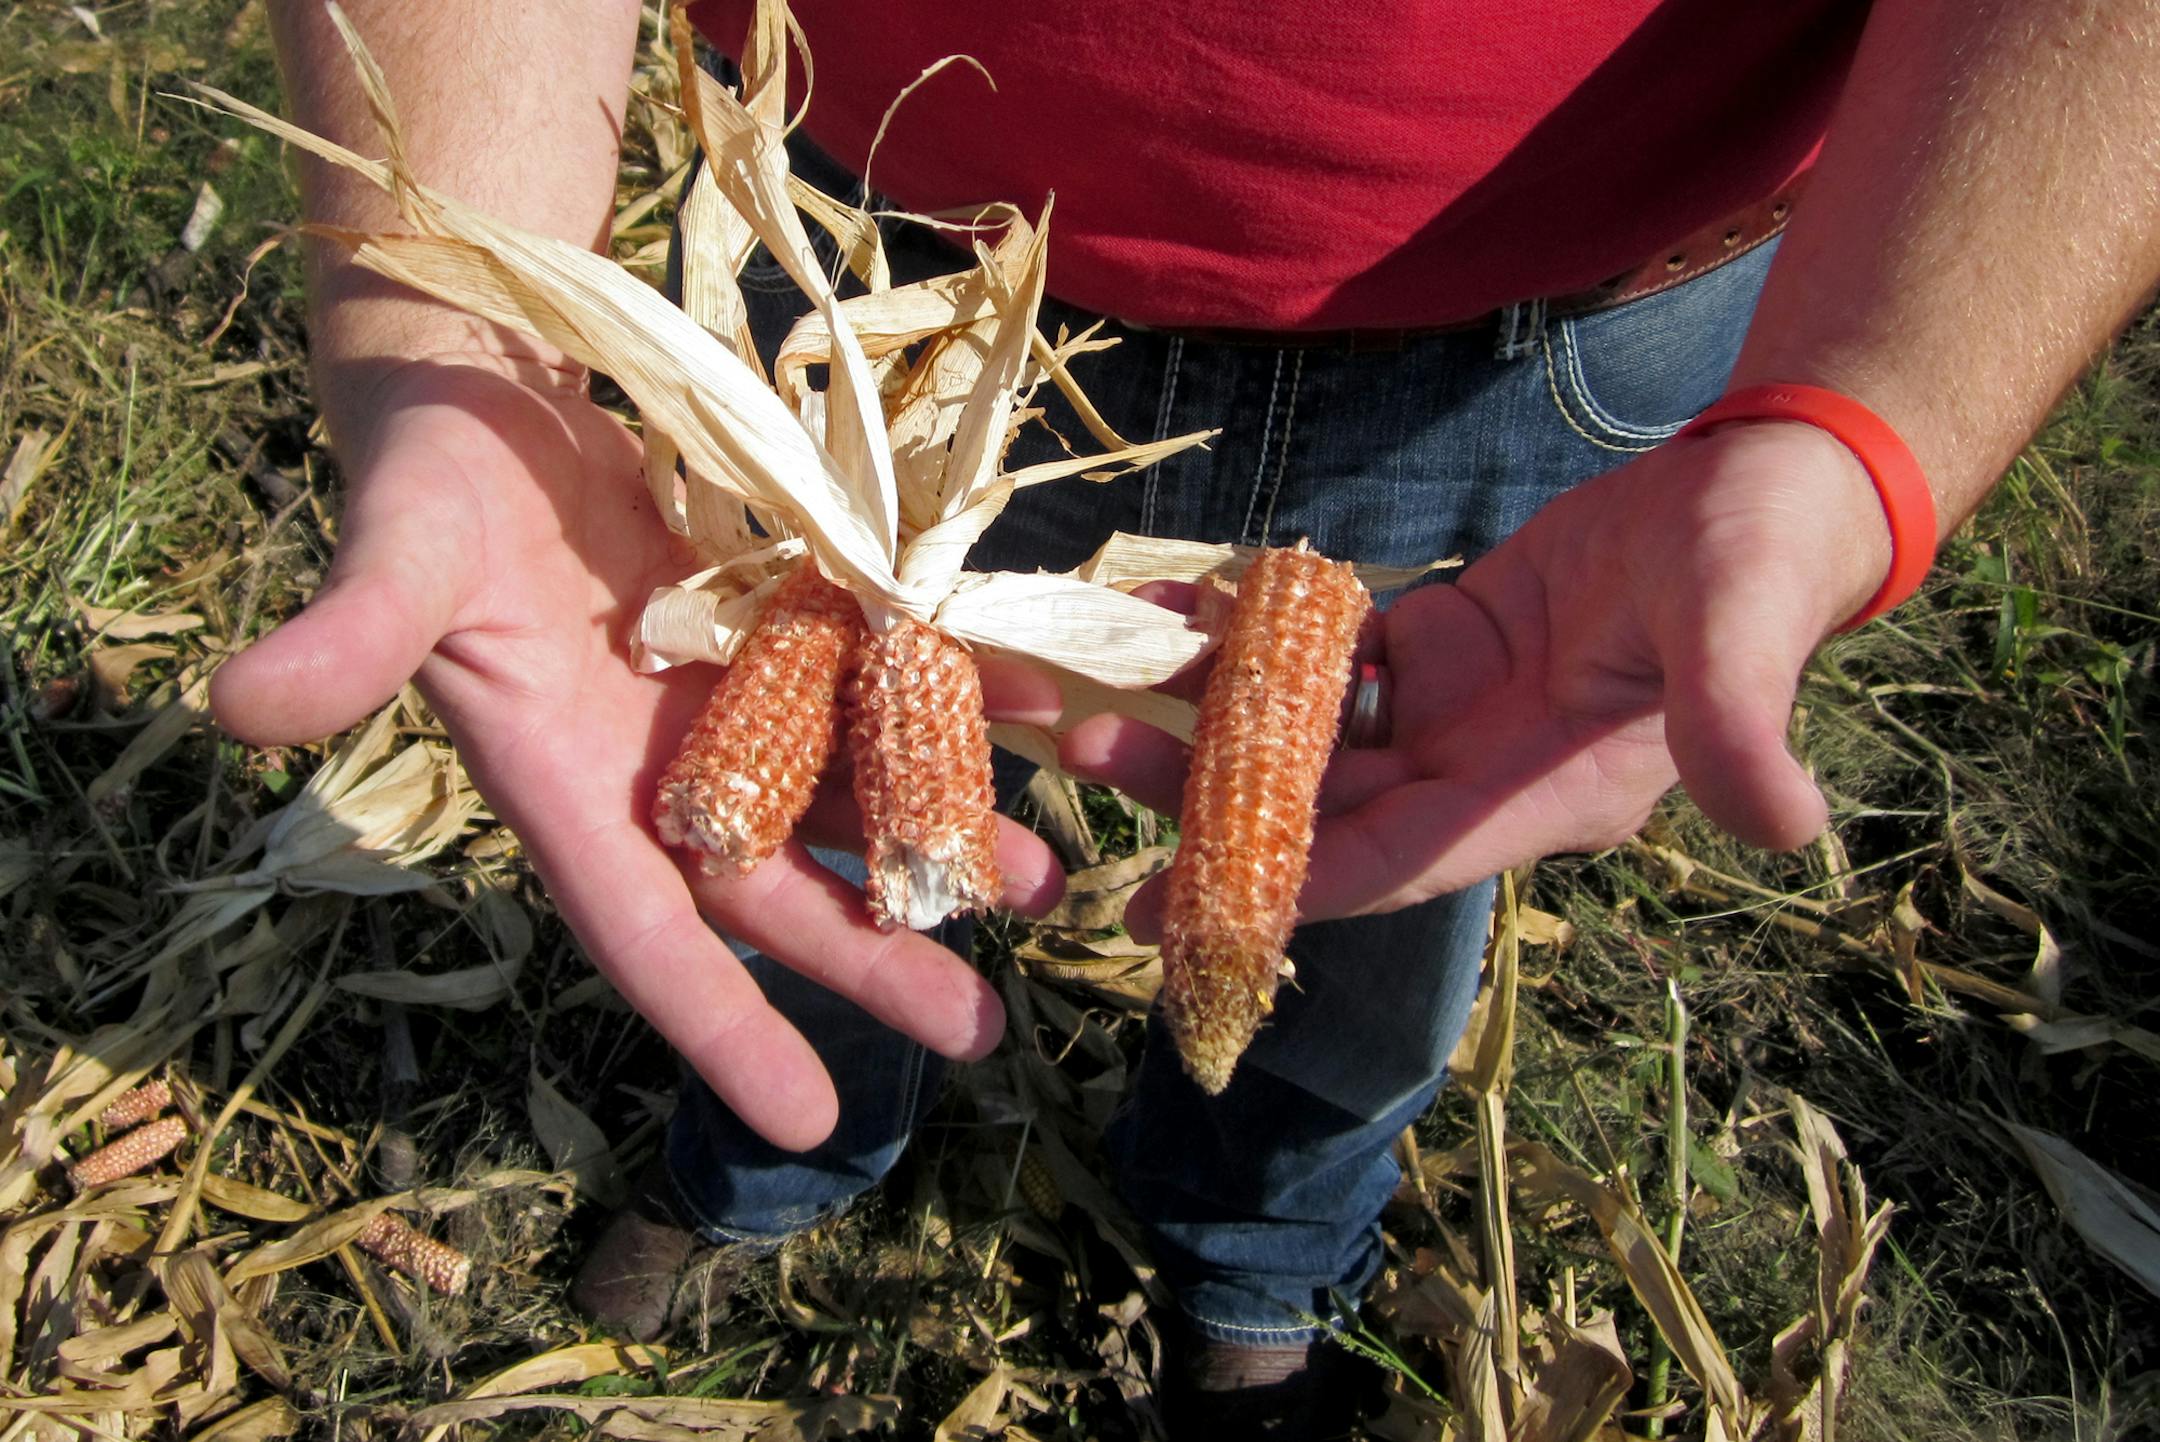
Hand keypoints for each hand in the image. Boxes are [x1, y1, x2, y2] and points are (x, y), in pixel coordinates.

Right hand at [212, 360, 1063, 1149]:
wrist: (485, 377)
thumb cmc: (428, 469)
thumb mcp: (396, 550)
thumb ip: (346, 636)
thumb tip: (235, 705)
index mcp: (566, 780)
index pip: (645, 932)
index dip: (721, 1026)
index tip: (806, 1124)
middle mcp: (657, 759)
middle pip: (778, 886)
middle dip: (877, 959)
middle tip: (984, 1031)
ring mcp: (726, 691)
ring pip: (846, 790)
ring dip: (940, 838)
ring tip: (1046, 880)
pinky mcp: (777, 615)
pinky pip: (879, 674)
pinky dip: (956, 697)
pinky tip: (1043, 719)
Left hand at [1065, 419, 1893, 929]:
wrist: (1768, 489)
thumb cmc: (1764, 557)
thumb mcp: (1743, 628)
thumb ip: (1740, 720)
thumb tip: (1787, 823)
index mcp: (1543, 796)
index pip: (1396, 858)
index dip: (1289, 887)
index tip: (1179, 909)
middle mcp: (1483, 773)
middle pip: (1320, 805)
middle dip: (1205, 794)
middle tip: (1091, 760)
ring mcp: (1453, 714)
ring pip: (1305, 735)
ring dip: (1207, 717)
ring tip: (1102, 690)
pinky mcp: (1436, 649)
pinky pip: (1323, 657)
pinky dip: (1250, 638)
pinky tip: (1172, 612)